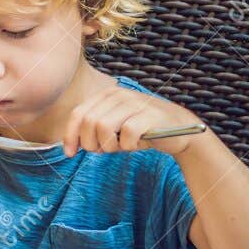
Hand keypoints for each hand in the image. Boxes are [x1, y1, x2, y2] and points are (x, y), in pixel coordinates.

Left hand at [63, 79, 207, 156]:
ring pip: (104, 127)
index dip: (70, 135)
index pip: (78, 114)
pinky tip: (136, 144)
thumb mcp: (114, 126)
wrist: (179, 128)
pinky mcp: (149, 115)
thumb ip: (93, 129)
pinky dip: (128, 146)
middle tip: (104, 151)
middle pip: (89, 123)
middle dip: (91, 143)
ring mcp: (134, 103)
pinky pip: (126, 135)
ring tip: (121, 146)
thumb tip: (68, 146)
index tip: (70, 153)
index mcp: (106, 95)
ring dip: (109, 145)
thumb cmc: (142, 129)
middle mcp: (119, 94)